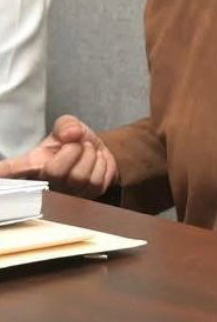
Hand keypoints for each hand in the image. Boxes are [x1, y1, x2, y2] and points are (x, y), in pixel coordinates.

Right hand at [0, 115, 118, 198]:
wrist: (100, 150)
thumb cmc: (76, 142)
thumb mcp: (68, 126)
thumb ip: (66, 124)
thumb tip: (70, 134)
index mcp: (34, 164)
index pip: (12, 171)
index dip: (3, 173)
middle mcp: (46, 182)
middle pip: (55, 171)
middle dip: (73, 150)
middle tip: (76, 145)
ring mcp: (66, 193)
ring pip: (80, 176)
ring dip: (90, 156)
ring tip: (85, 154)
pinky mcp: (88, 196)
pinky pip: (97, 180)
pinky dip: (102, 165)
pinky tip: (95, 164)